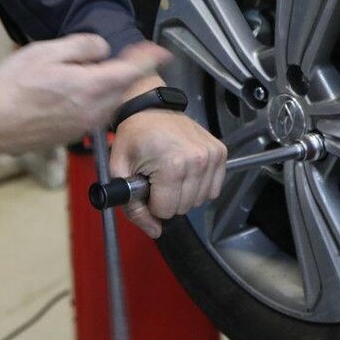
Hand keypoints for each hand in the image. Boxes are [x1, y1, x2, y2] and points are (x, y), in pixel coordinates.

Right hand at [0, 35, 168, 157]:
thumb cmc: (14, 87)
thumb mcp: (46, 52)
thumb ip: (82, 46)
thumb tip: (101, 49)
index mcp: (91, 87)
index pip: (132, 70)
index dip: (148, 58)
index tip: (160, 51)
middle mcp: (94, 110)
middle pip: (121, 86)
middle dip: (121, 70)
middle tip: (107, 56)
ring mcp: (85, 125)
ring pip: (108, 101)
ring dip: (104, 86)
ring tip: (78, 74)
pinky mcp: (74, 134)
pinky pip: (94, 112)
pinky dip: (91, 99)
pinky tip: (67, 92)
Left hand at [109, 87, 227, 238]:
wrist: (151, 108)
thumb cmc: (134, 135)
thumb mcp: (120, 171)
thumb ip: (133, 208)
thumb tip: (155, 231)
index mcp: (172, 165)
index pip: (166, 211)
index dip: (152, 203)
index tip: (147, 185)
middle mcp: (197, 160)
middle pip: (183, 207)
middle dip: (167, 199)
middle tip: (156, 177)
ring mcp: (211, 155)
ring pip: (199, 200)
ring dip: (183, 192)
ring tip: (170, 171)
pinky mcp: (219, 152)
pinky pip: (213, 189)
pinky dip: (199, 185)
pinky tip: (186, 171)